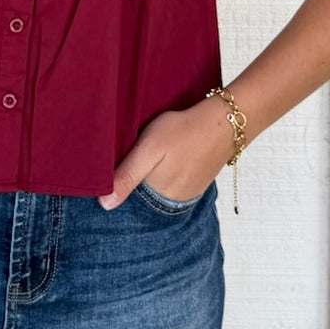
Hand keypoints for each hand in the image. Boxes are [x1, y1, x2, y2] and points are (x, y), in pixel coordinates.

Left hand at [98, 97, 235, 209]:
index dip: (118, 182)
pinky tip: (166, 157)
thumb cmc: (184, 131)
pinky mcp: (194, 184)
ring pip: (156, 189)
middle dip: (133, 179)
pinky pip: (171, 184)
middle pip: (141, 195)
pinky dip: (165, 173)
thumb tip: (104, 205)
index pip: (127, 198)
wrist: (225, 123)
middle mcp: (171, 201)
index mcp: (157, 195)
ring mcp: (185, 194)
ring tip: (152, 154)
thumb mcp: (149, 149)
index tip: (116, 166)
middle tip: (134, 153)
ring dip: (150, 176)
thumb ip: (127, 176)